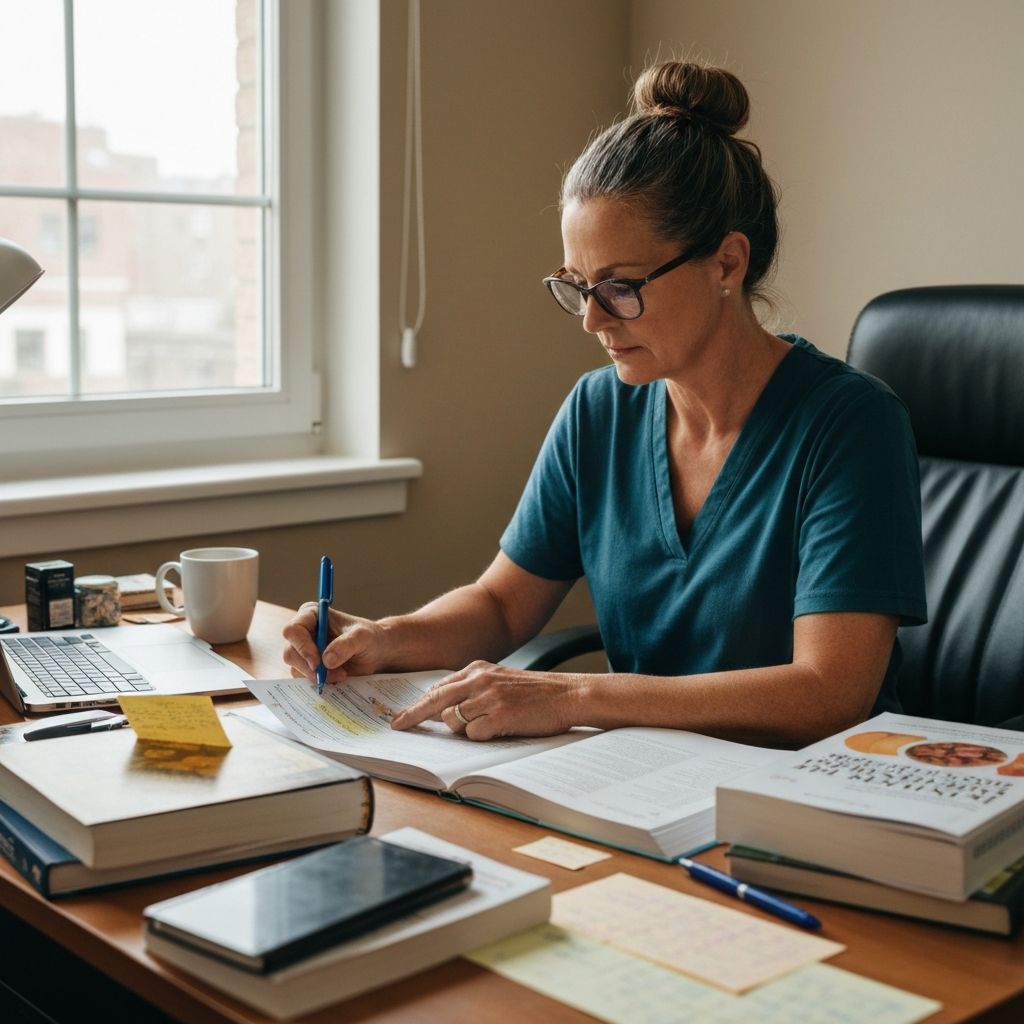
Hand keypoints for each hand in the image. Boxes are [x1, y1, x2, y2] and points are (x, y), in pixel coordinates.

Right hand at [281, 603, 389, 684]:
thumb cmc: (369, 637)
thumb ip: (346, 645)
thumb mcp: (362, 637)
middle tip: (333, 674)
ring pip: (296, 668)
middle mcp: (303, 631)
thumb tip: (326, 661)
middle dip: (310, 667)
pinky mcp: (308, 666)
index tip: (318, 663)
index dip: (302, 647)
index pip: (293, 630)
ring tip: (342, 674)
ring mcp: (303, 650)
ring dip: (318, 676)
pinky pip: (304, 678)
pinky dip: (319, 681)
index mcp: (311, 614)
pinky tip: (337, 678)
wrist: (376, 652)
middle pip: (290, 652)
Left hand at [389, 661, 583, 739]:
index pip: (437, 688)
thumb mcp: (500, 679)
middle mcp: (479, 680)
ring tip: (488, 725)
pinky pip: (473, 734)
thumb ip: (474, 687)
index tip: (400, 717)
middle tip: (397, 727)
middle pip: (434, 701)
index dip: (417, 704)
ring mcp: (488, 697)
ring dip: (462, 730)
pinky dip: (481, 737)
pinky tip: (500, 730)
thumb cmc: (536, 691)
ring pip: (453, 721)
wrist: (568, 694)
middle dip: (412, 716)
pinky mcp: (499, 715)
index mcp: (478, 668)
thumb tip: (446, 708)